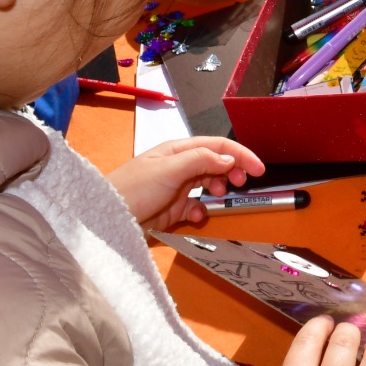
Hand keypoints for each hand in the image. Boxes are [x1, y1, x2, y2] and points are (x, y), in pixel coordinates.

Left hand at [107, 136, 263, 228]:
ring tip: (217, 197)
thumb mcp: (169, 169)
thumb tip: (229, 157)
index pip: (217, 145)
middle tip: (239, 183)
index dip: (240, 154)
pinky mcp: (172, 208)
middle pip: (215, 163)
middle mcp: (179, 166)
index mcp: (178, 150)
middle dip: (231, 171)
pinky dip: (202, 211)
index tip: (258, 168)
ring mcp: (176, 187)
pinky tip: (197, 216)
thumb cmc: (132, 189)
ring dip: (217, 190)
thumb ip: (201, 160)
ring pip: (208, 184)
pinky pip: (196, 207)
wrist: (107, 220)